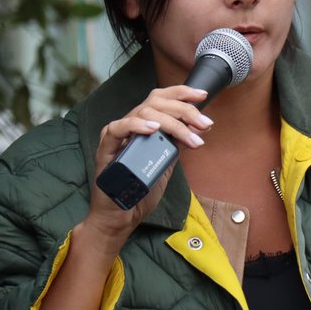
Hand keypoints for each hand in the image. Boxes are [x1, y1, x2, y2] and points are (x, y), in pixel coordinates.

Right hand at [83, 85, 214, 249]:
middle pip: (155, 103)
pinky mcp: (105, 150)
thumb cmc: (141, 190)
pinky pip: (116, 129)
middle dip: (184, 110)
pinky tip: (154, 129)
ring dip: (172, 123)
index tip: (202, 95)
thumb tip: (199, 127)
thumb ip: (177, 145)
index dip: (181, 93)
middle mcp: (130, 126)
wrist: (123, 216)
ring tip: (191, 136)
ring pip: (142, 113)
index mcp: (143, 126)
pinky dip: (136, 126)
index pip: (160, 98)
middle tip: (205, 124)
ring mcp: (117, 137)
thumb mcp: (166, 162)